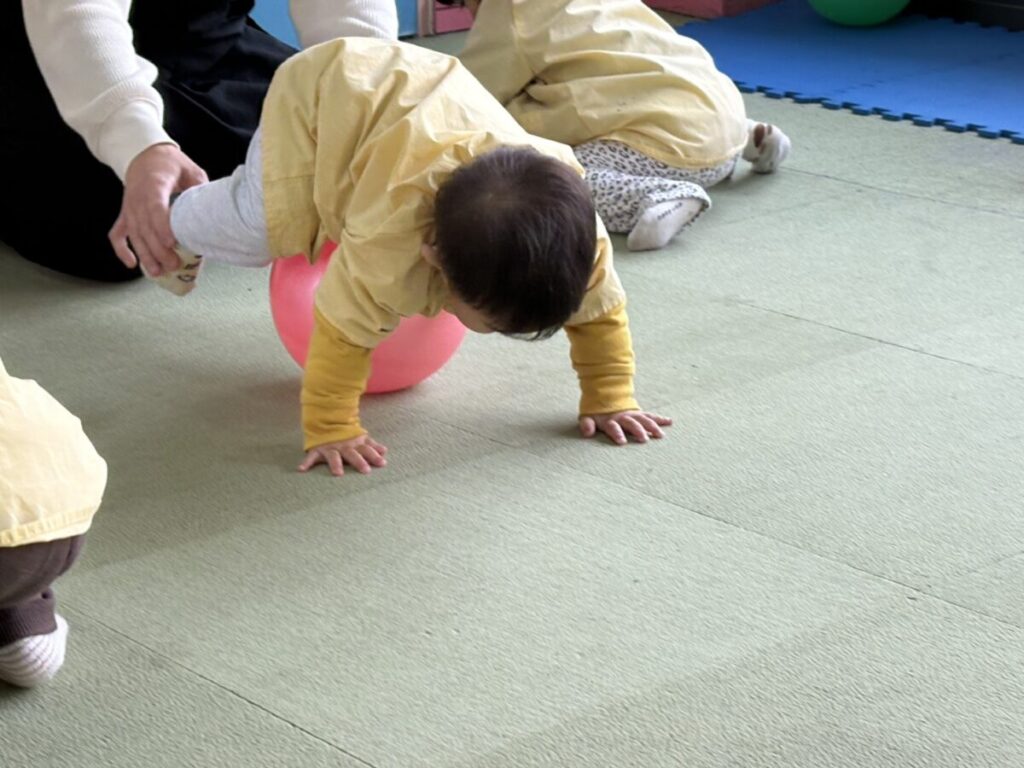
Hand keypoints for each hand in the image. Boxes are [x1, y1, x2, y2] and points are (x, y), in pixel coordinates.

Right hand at [109, 144, 207, 276]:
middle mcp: (137, 197)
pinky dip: (121, 249)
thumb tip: (212, 211)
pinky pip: (117, 234)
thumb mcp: (190, 170)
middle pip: (144, 226)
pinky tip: (132, 264)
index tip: (170, 242)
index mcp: (155, 183)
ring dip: (144, 255)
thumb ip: (199, 188)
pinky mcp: (125, 214)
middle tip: (174, 265)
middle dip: (157, 249)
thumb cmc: (171, 165)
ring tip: (158, 272)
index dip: (161, 225)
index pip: (155, 205)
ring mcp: (129, 207)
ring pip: (133, 234)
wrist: (144, 155)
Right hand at [298, 434, 388, 476]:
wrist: (326, 419)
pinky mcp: (317, 449)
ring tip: (338, 474)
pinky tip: (301, 470)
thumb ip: (371, 445)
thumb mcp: (359, 438)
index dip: (374, 455)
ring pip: (333, 456)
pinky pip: (311, 456)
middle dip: (359, 461)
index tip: (382, 463)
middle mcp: (343, 446)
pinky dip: (306, 463)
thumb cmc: (346, 433)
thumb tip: (385, 451)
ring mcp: (330, 447)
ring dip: (335, 464)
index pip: (366, 450)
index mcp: (354, 443)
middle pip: (352, 454)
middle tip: (366, 470)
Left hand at [579, 410, 671, 445]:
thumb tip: (587, 433)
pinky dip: (660, 419)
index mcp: (610, 420)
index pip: (613, 427)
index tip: (621, 442)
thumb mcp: (587, 417)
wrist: (604, 395)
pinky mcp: (639, 414)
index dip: (616, 433)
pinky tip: (669, 422)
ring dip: (652, 426)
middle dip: (637, 431)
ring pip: (643, 420)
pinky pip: (650, 416)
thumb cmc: (596, 413)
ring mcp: (632, 415)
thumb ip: (587, 425)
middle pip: (631, 424)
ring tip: (660, 435)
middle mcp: (622, 417)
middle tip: (644, 439)